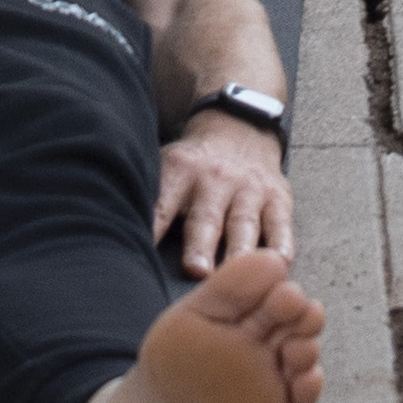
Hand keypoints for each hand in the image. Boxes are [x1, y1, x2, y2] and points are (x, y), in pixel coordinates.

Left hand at [153, 113, 295, 273]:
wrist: (238, 131)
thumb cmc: (194, 166)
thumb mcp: (168, 167)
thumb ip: (152, 199)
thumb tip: (121, 235)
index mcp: (180, 171)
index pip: (162, 204)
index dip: (153, 226)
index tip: (142, 250)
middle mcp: (215, 180)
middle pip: (206, 217)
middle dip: (200, 244)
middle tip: (195, 270)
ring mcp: (249, 189)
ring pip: (244, 224)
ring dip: (239, 250)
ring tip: (236, 272)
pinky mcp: (278, 199)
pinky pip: (281, 224)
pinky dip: (281, 243)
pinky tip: (280, 261)